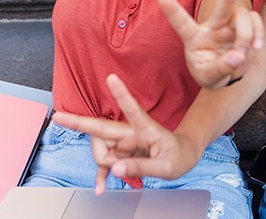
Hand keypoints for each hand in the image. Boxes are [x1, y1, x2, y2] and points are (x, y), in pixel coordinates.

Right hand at [51, 74, 201, 194]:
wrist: (182, 157)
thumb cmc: (178, 156)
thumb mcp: (166, 167)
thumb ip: (142, 167)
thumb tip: (116, 169)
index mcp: (146, 128)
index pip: (131, 108)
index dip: (121, 93)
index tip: (111, 77)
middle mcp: (131, 131)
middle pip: (101, 130)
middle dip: (86, 133)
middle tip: (83, 141)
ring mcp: (124, 141)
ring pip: (101, 150)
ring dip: (106, 164)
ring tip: (125, 172)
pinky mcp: (121, 153)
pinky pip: (104, 163)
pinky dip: (102, 176)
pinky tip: (100, 188)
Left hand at [158, 0, 264, 89]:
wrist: (226, 73)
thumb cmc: (210, 73)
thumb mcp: (209, 78)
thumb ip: (221, 68)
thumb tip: (239, 55)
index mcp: (194, 38)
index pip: (182, 23)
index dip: (172, 10)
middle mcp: (211, 27)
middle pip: (220, 10)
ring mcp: (229, 24)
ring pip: (242, 16)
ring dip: (247, 35)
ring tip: (244, 53)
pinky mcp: (244, 24)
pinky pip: (255, 20)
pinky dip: (259, 33)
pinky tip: (257, 46)